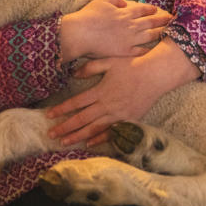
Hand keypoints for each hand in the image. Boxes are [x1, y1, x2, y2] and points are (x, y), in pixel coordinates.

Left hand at [46, 39, 200, 146]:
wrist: (156, 75)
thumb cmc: (132, 65)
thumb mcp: (109, 61)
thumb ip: (90, 68)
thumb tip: (73, 74)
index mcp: (101, 90)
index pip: (76, 102)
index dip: (62, 109)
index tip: (49, 115)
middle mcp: (108, 105)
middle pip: (82, 119)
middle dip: (65, 127)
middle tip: (51, 134)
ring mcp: (118, 114)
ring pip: (94, 128)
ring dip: (78, 136)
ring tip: (64, 142)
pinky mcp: (129, 119)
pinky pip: (111, 132)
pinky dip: (100, 139)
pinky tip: (89, 143)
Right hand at [59, 0, 170, 62]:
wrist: (80, 34)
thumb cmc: (89, 16)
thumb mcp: (102, 0)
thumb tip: (124, 3)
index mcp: (125, 13)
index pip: (142, 10)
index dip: (151, 10)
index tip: (158, 10)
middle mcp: (130, 25)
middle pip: (150, 22)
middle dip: (162, 20)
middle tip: (172, 20)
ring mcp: (129, 40)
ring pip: (149, 36)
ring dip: (159, 33)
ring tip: (167, 33)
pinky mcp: (124, 52)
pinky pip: (140, 51)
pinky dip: (148, 50)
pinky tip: (153, 50)